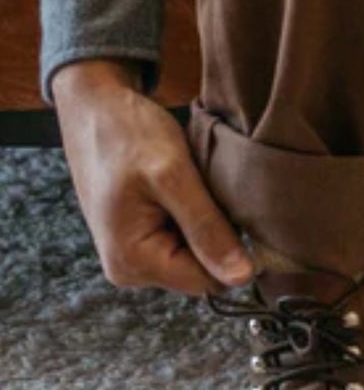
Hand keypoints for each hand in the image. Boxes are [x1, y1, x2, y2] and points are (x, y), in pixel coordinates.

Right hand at [52, 59, 253, 296]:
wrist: (95, 106)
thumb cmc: (127, 134)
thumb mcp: (173, 176)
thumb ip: (206, 229)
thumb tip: (243, 277)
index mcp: (133, 262)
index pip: (207, 282)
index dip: (233, 253)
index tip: (241, 213)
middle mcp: (129, 267)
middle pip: (200, 268)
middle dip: (215, 233)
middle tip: (209, 190)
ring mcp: (132, 251)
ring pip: (194, 250)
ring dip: (204, 220)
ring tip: (195, 184)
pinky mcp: (139, 233)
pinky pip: (182, 234)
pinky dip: (192, 211)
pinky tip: (187, 185)